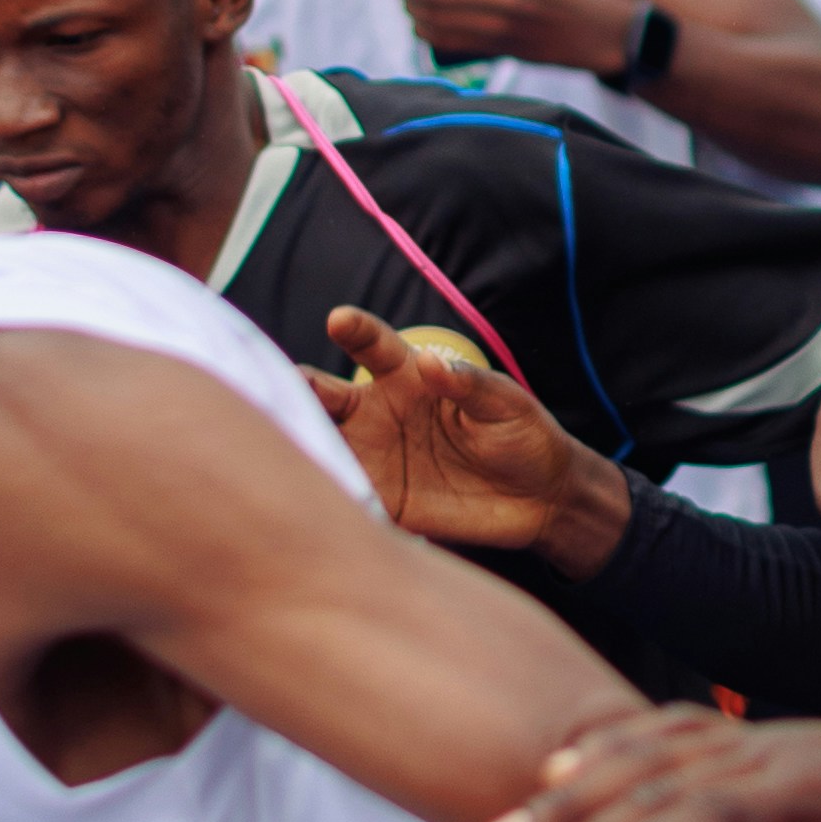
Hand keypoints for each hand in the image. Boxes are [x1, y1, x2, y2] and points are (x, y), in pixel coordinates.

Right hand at [303, 308, 623, 568]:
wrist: (538, 499)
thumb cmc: (521, 434)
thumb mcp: (504, 403)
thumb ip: (467, 384)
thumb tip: (428, 361)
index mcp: (406, 377)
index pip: (371, 346)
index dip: (354, 330)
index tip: (340, 320)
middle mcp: (377, 413)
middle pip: (322, 395)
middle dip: (297, 389)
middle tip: (284, 391)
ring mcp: (373, 457)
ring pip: (320, 444)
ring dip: (299, 444)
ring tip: (282, 447)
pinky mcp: (380, 500)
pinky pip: (342, 495)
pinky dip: (323, 495)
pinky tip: (308, 498)